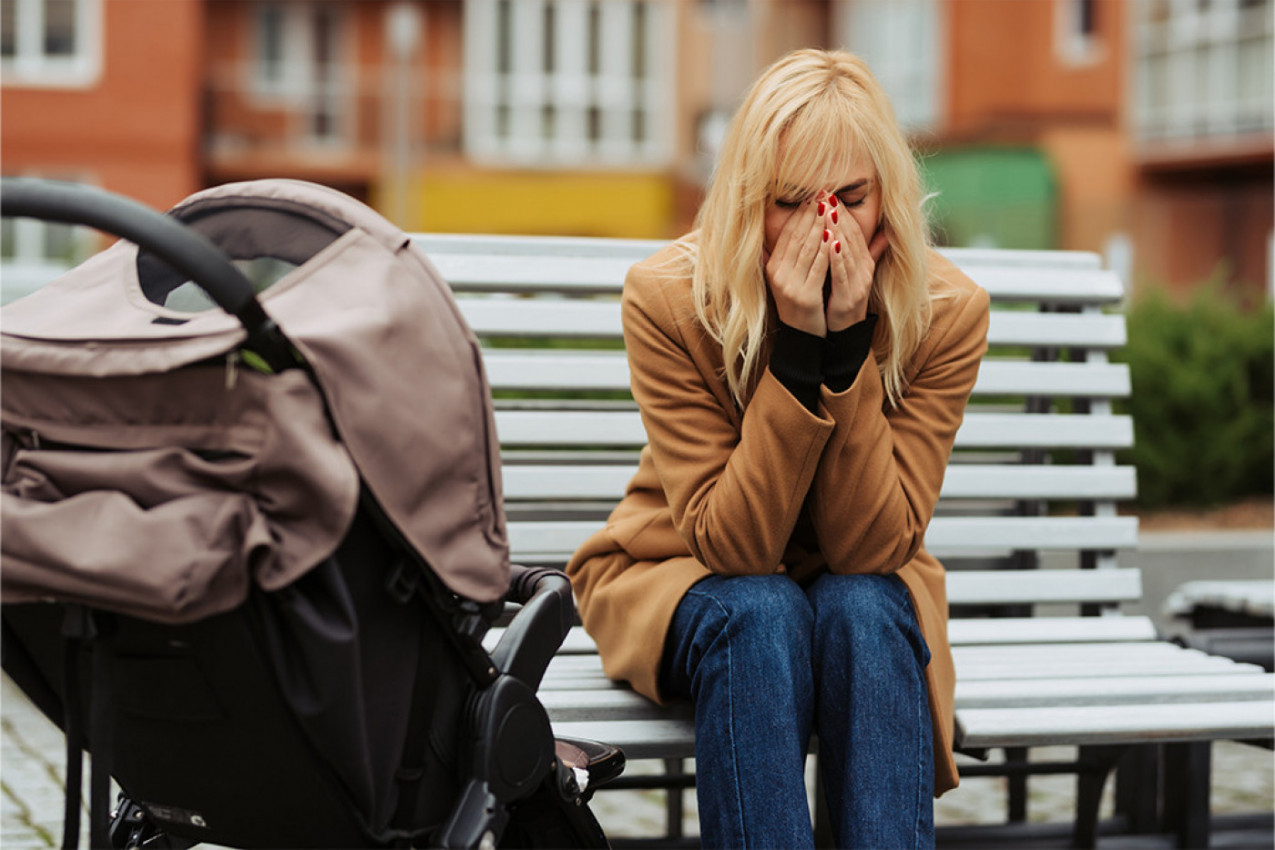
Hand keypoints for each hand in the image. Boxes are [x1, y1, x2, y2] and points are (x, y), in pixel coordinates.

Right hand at [764, 196, 829, 336]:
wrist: (803, 335)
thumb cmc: (799, 303)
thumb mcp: (786, 278)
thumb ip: (781, 257)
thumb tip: (772, 236)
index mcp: (772, 268)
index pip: (787, 235)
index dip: (799, 215)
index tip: (811, 197)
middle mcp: (778, 275)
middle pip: (797, 238)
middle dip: (811, 214)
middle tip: (822, 194)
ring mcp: (790, 286)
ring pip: (808, 249)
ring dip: (820, 226)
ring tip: (829, 207)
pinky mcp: (805, 295)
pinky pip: (818, 266)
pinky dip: (826, 249)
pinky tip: (834, 234)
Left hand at [825, 198, 888, 331]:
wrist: (845, 332)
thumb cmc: (844, 300)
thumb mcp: (853, 273)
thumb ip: (866, 252)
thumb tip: (883, 231)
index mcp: (863, 262)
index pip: (854, 231)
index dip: (843, 212)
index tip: (830, 194)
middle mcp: (863, 270)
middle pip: (851, 236)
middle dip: (838, 214)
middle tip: (826, 194)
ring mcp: (858, 283)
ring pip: (847, 252)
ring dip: (838, 230)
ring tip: (828, 211)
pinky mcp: (849, 297)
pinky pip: (841, 274)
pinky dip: (837, 258)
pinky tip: (829, 244)